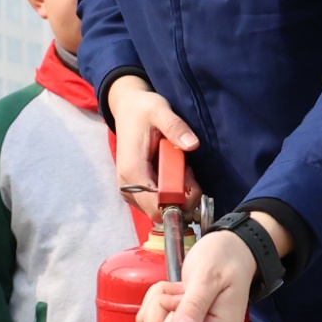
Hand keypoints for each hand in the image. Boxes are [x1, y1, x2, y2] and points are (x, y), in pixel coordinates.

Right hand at [105, 75, 196, 213]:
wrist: (128, 109)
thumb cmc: (143, 110)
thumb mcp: (160, 111)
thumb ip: (175, 127)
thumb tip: (193, 144)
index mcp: (132, 171)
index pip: (157, 207)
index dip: (180, 201)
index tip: (190, 179)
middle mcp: (128, 187)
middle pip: (162, 213)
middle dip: (183, 196)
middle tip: (188, 169)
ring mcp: (131, 192)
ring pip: (163, 210)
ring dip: (179, 193)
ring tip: (180, 167)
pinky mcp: (136, 192)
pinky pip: (160, 203)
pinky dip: (173, 192)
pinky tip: (173, 172)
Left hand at [136, 221, 260, 321]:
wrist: (230, 252)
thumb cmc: (224, 260)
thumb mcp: (208, 277)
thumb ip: (195, 305)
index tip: (177, 307)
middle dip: (160, 315)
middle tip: (178, 294)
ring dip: (157, 307)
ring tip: (178, 290)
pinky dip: (155, 304)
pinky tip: (173, 292)